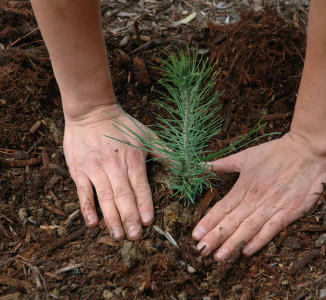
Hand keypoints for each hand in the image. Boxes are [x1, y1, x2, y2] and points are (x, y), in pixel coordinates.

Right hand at [64, 103, 153, 240]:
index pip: (140, 186)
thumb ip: (165, 152)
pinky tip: (93, 223)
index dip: (144, 204)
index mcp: (133, 159)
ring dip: (111, 218)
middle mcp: (114, 166)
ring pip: (104, 197)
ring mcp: (95, 169)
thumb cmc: (122, 125)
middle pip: (123, 196)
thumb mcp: (147, 135)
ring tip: (118, 236)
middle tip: (135, 237)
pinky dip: (87, 208)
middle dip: (129, 218)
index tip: (148, 222)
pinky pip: (83, 192)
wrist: (91, 111)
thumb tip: (185, 166)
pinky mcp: (79, 170)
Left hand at [192, 132, 325, 260]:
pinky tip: (247, 251)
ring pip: (248, 228)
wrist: (308, 150)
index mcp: (244, 186)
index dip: (208, 222)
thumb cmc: (276, 152)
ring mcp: (273, 206)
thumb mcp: (246, 155)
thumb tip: (202, 165)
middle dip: (215, 237)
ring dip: (233, 243)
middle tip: (201, 251)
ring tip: (219, 257)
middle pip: (232, 221)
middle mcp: (255, 198)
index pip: (222, 208)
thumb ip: (223, 164)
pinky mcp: (290, 211)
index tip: (195, 235)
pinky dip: (259, 241)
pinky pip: (272, 229)